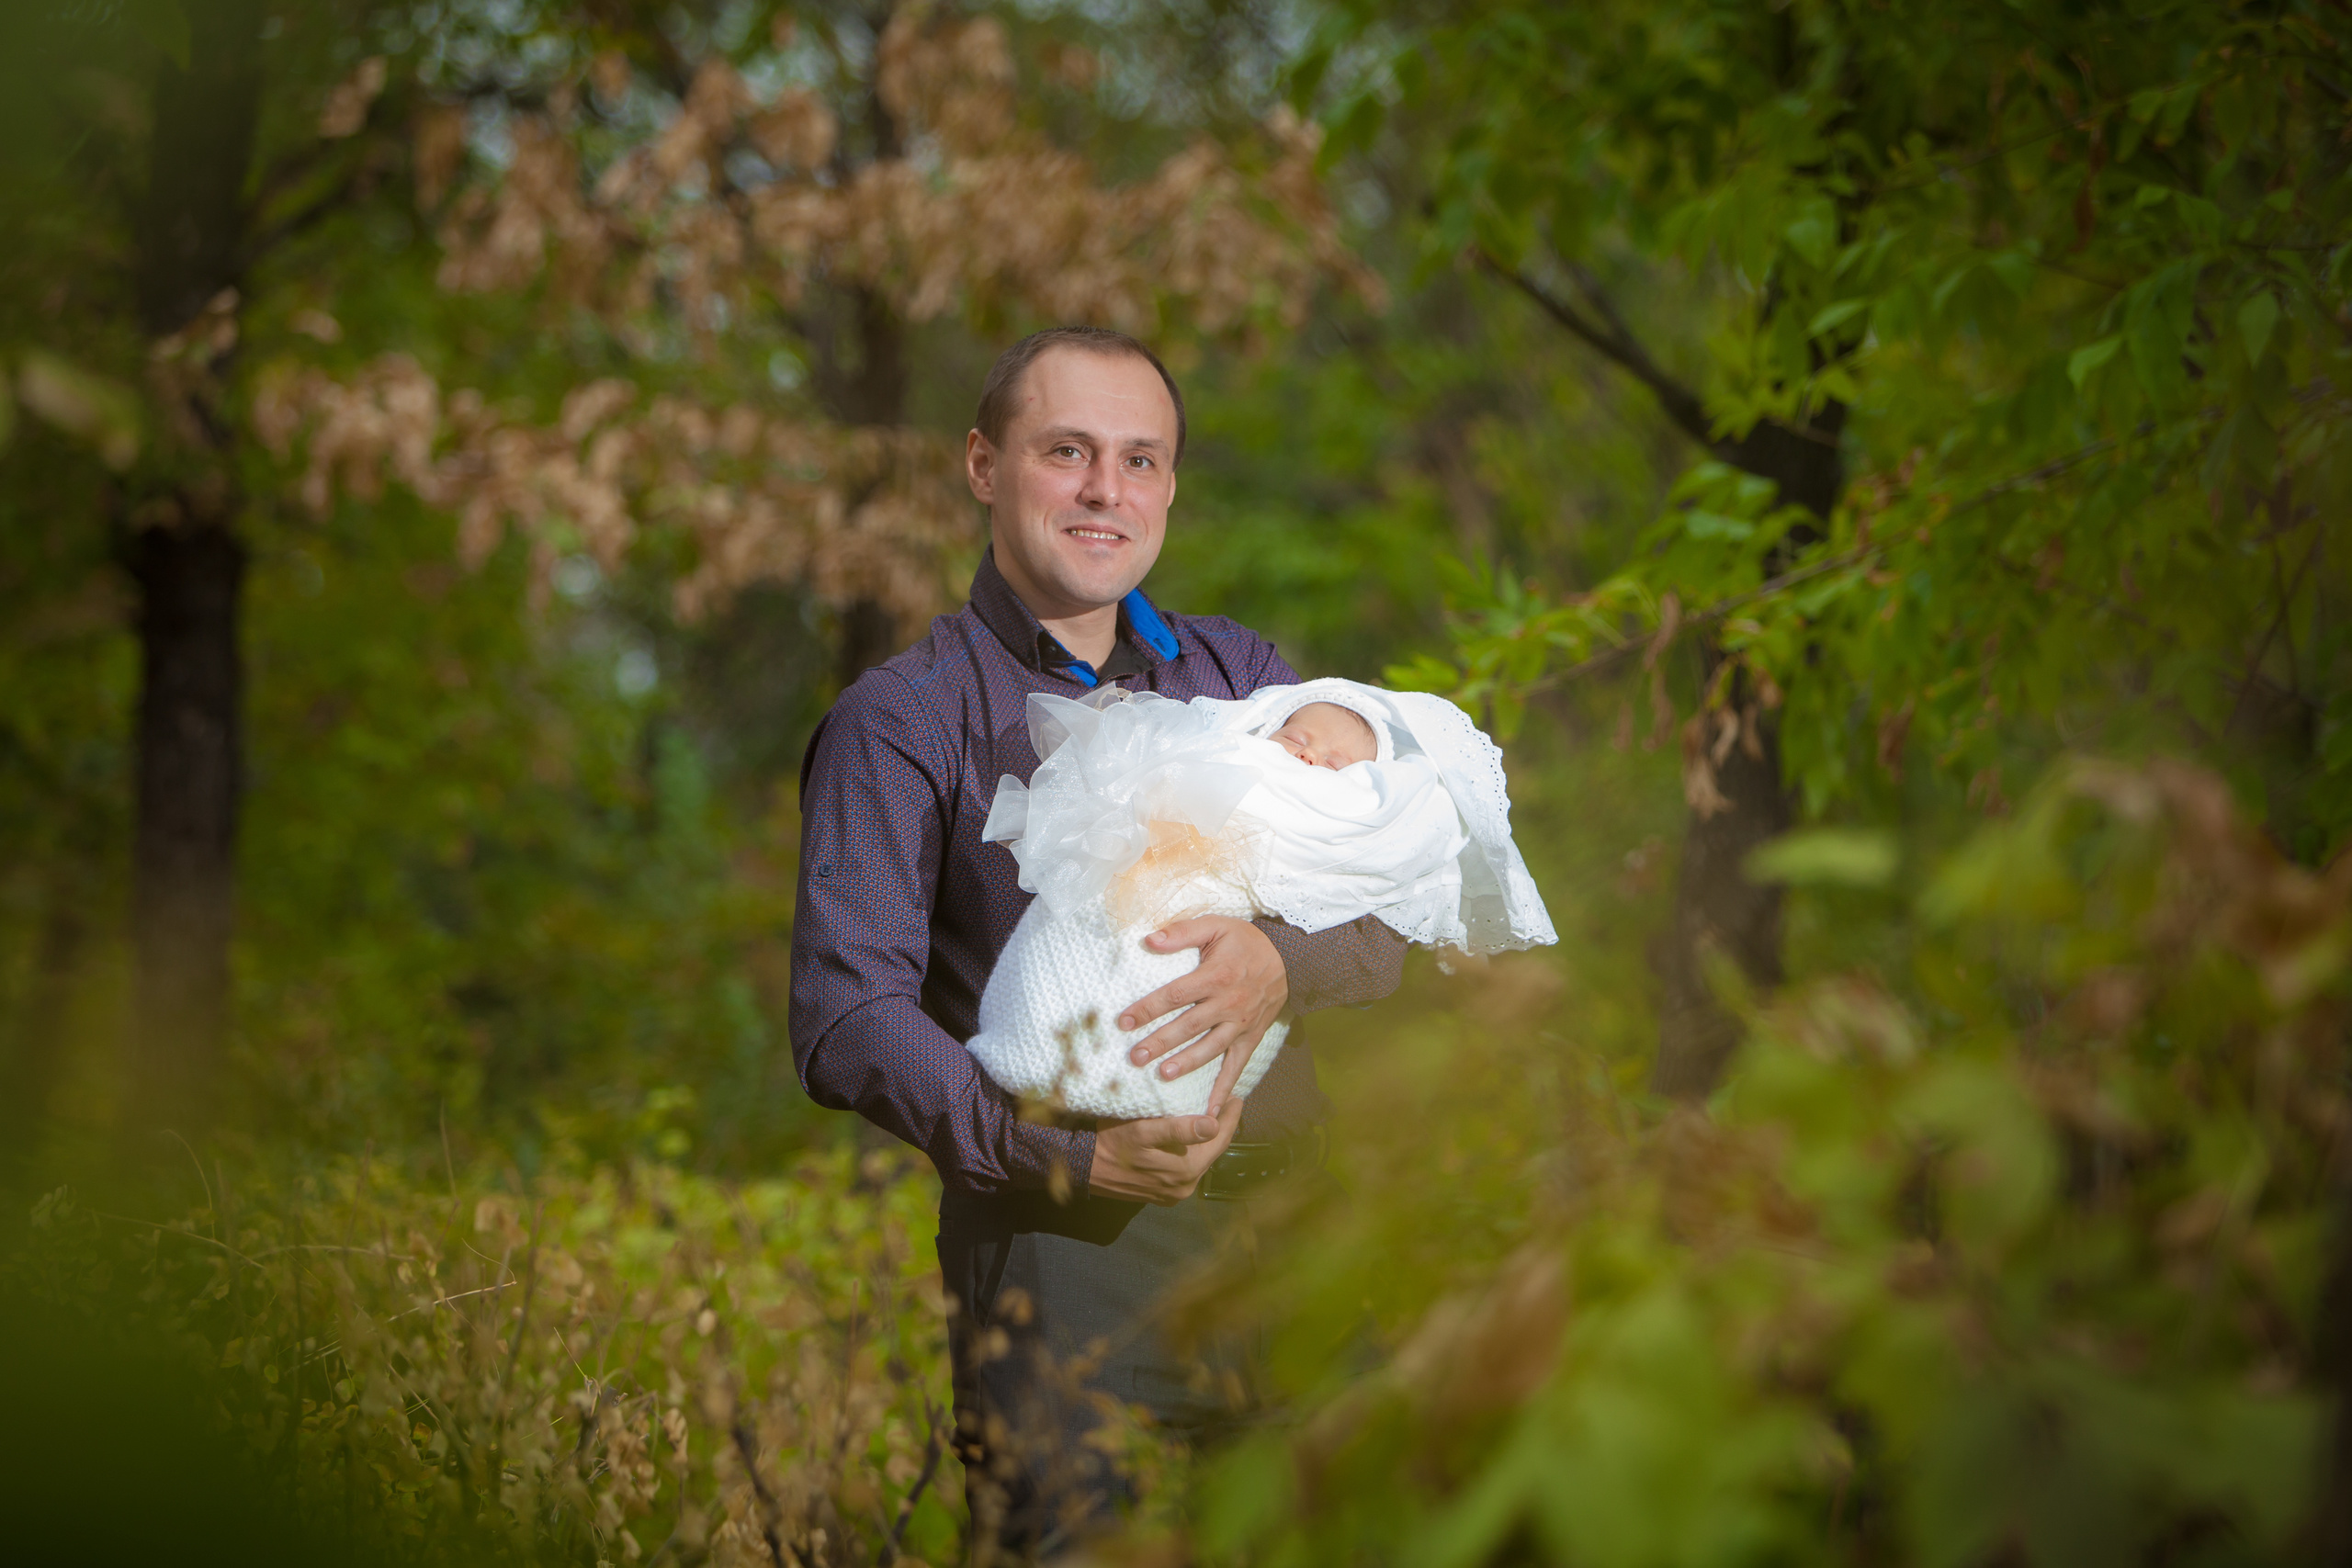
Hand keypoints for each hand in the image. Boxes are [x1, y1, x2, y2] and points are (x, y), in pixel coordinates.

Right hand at [1087, 1098, 1242, 1204]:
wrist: (1084, 1168)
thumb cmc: (1112, 1142)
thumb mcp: (1143, 1131)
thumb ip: (1178, 1130)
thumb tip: (1212, 1125)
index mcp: (1186, 1171)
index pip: (1220, 1139)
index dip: (1230, 1116)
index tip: (1237, 1095)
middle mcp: (1185, 1186)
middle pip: (1212, 1151)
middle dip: (1220, 1125)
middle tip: (1225, 1100)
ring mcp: (1174, 1194)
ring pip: (1200, 1160)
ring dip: (1206, 1139)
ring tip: (1210, 1114)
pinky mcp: (1163, 1195)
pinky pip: (1185, 1170)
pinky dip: (1190, 1151)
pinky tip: (1189, 1136)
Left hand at [1118, 915, 1288, 1114]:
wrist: (1290, 958)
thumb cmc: (1246, 940)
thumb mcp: (1216, 924)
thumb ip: (1182, 932)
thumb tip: (1150, 940)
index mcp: (1216, 976)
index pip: (1175, 995)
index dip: (1148, 1008)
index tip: (1124, 1022)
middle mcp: (1228, 1003)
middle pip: (1188, 1025)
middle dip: (1160, 1042)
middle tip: (1135, 1057)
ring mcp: (1241, 1023)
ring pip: (1210, 1048)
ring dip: (1186, 1063)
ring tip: (1163, 1075)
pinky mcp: (1251, 1037)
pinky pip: (1237, 1065)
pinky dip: (1224, 1089)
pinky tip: (1211, 1110)